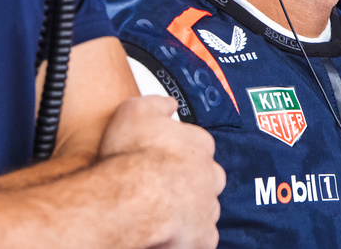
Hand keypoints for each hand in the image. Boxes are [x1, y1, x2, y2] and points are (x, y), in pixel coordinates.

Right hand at [99, 96, 224, 248]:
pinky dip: (187, 237)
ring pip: (203, 208)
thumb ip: (157, 104)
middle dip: (187, 182)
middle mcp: (210, 174)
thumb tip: (170, 104)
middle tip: (160, 187)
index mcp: (200, 143)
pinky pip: (200, 238)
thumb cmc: (131, 157)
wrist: (129, 199)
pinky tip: (168, 233)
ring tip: (160, 212)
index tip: (160, 158)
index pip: (197, 145)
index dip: (176, 153)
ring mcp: (208, 207)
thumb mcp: (135, 110)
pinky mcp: (203, 238)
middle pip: (204, 177)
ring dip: (188, 210)